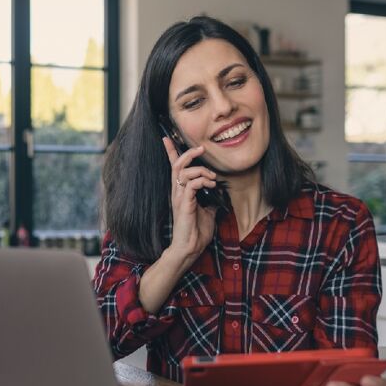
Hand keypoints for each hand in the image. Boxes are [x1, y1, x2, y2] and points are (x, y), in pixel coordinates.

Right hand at [162, 136, 217, 268]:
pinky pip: (191, 184)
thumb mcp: (208, 212)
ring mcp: (179, 198)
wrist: (190, 247)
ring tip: (212, 178)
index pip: (173, 168)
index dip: (170, 152)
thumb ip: (211, 200)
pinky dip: (203, 181)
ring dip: (201, 170)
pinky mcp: (184, 204)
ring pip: (184, 171)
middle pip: (177, 164)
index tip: (166, 138)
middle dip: (188, 153)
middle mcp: (177, 192)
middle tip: (201, 149)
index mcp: (181, 192)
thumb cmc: (197, 232)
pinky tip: (211, 186)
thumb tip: (219, 192)